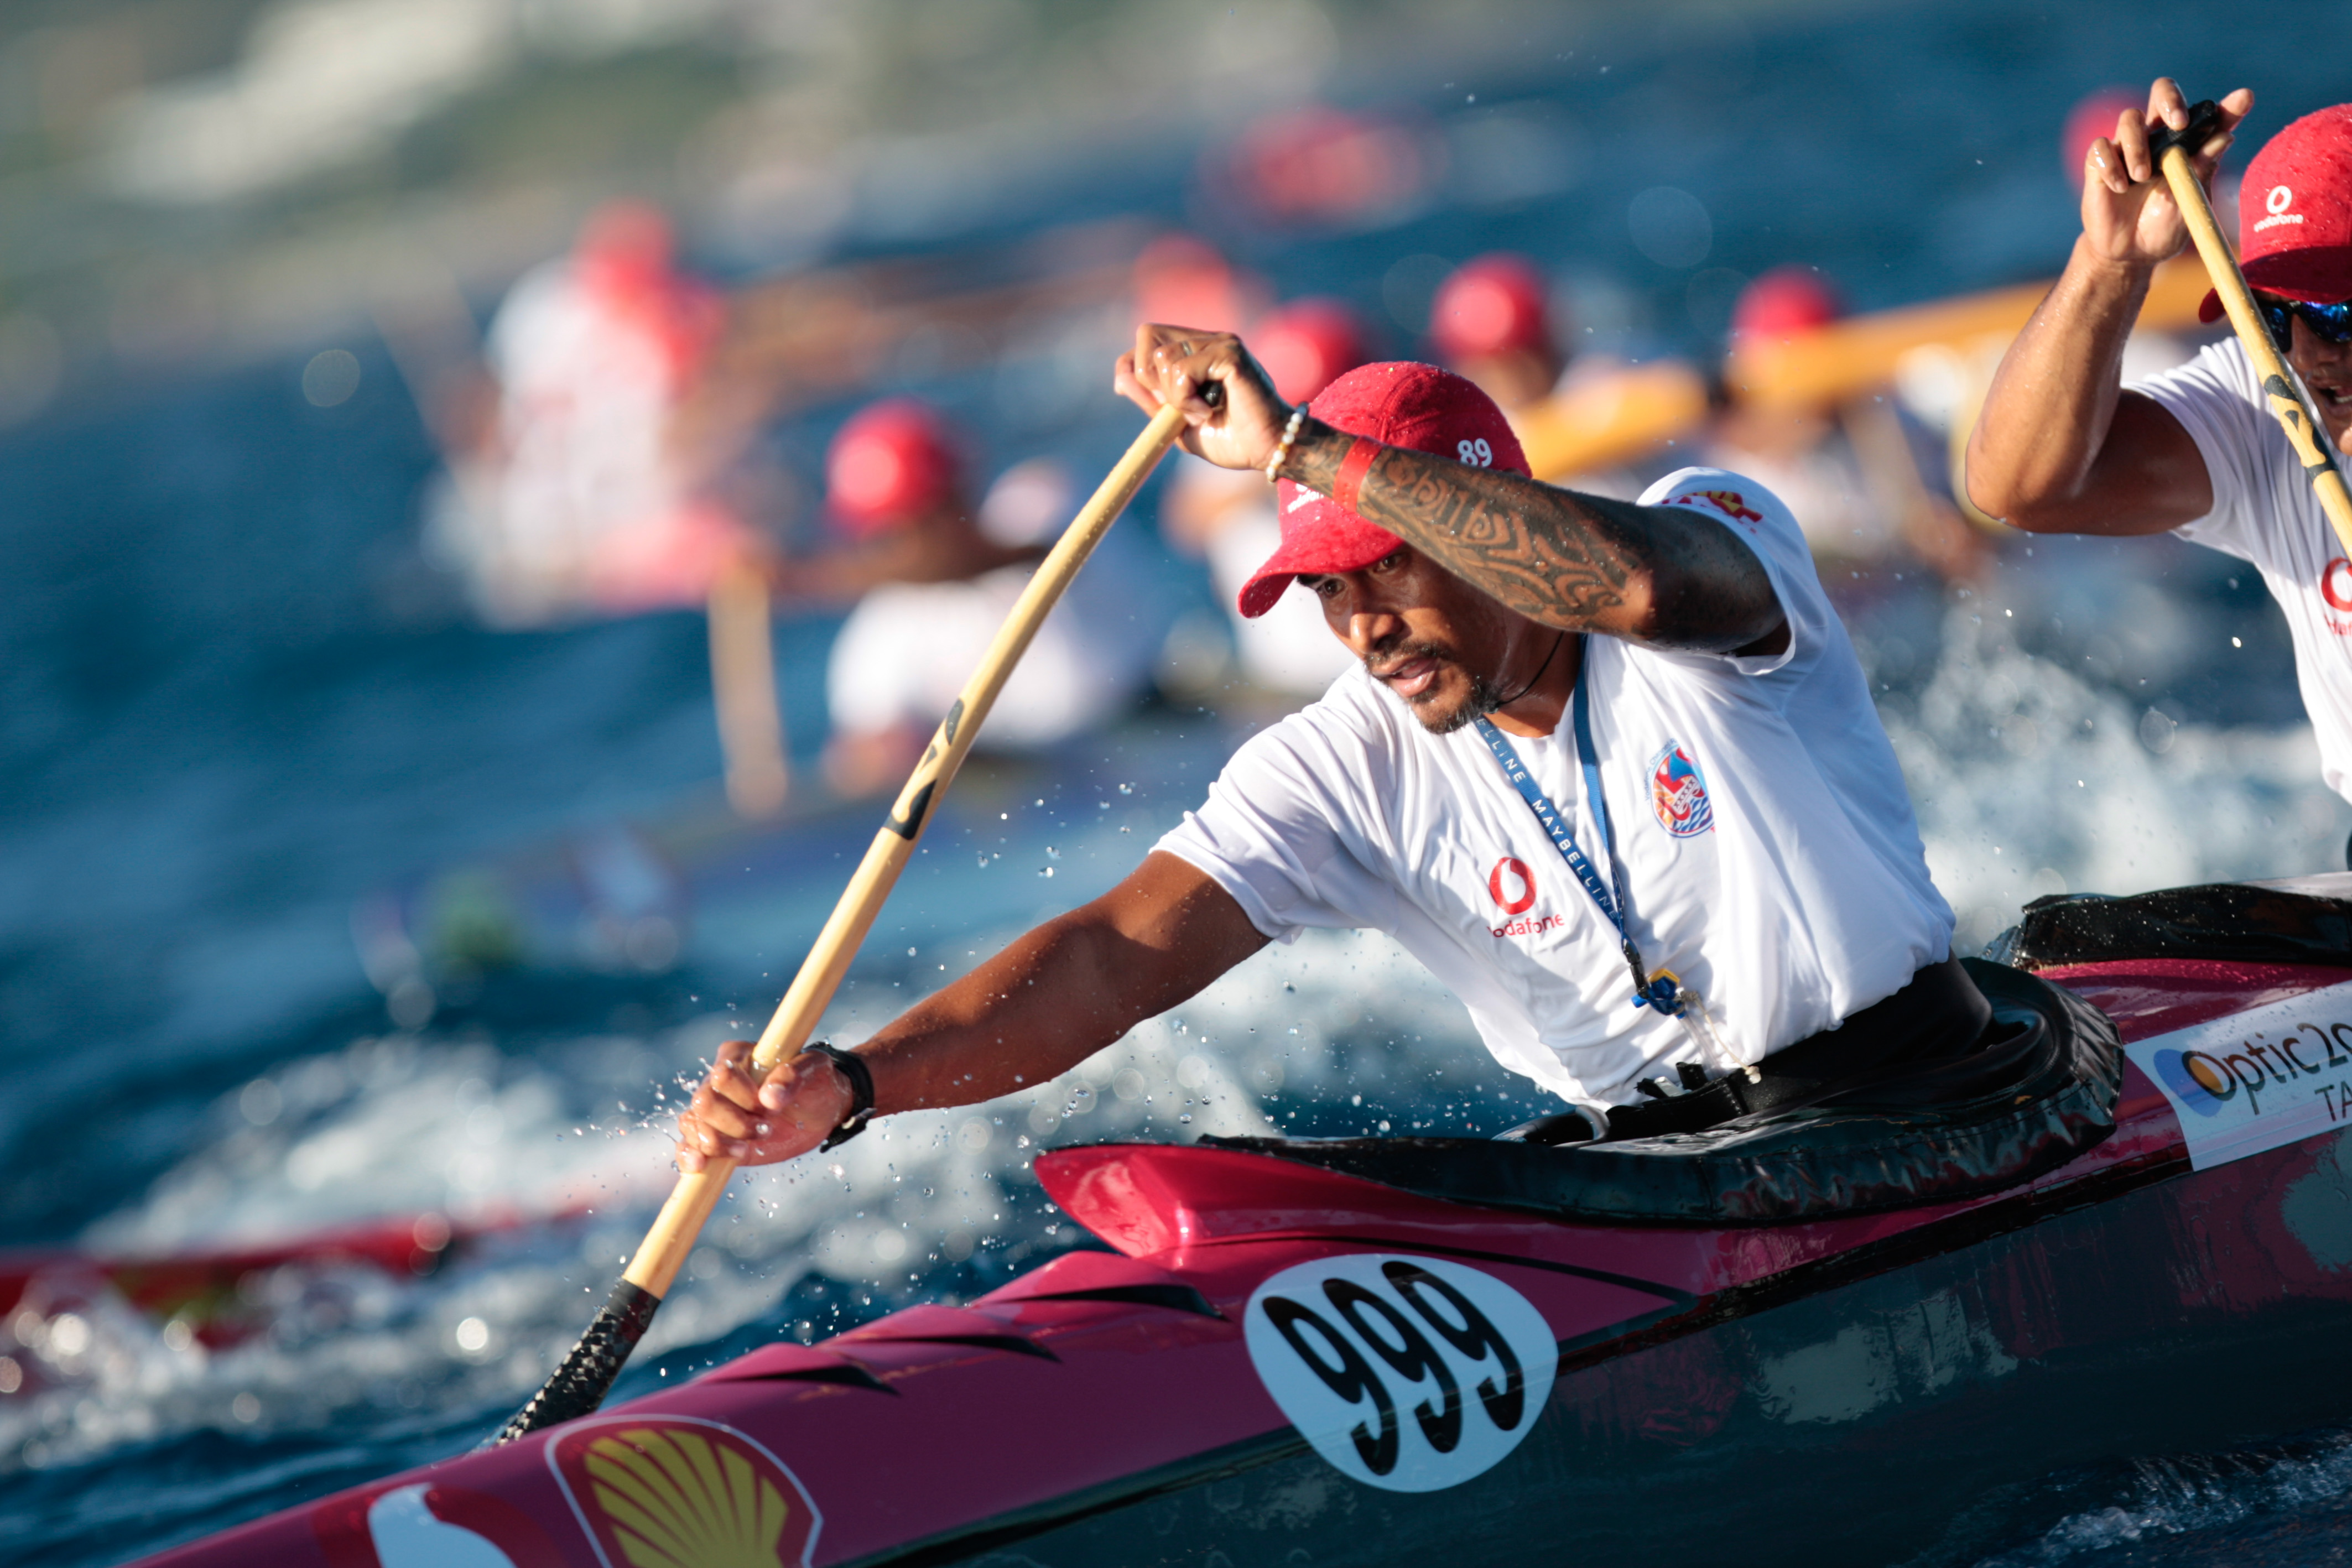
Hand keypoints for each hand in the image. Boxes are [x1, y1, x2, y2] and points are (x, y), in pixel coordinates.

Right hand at [674, 1039, 854, 1171]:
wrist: (822, 1109)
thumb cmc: (816, 1082)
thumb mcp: (814, 1069)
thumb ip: (793, 1075)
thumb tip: (770, 1096)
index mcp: (737, 1056)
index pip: (722, 1076)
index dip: (744, 1097)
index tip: (770, 1106)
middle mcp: (718, 1082)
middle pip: (703, 1103)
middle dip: (734, 1123)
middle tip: (764, 1129)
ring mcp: (715, 1111)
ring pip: (692, 1124)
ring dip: (718, 1142)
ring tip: (745, 1148)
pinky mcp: (715, 1137)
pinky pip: (688, 1144)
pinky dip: (689, 1156)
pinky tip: (700, 1165)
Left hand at [1114, 324, 1291, 471]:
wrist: (1266, 450)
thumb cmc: (1230, 439)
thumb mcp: (1177, 423)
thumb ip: (1151, 401)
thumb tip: (1121, 380)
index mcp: (1194, 351)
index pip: (1145, 340)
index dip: (1133, 368)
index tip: (1151, 402)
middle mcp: (1206, 339)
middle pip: (1147, 336)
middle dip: (1150, 380)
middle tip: (1178, 408)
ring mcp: (1220, 342)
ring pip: (1163, 358)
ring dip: (1174, 397)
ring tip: (1201, 414)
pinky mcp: (1229, 353)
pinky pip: (1182, 371)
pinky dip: (1186, 400)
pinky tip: (1208, 413)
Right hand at [2080, 78, 2252, 271]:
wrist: (2129, 254)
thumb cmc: (2165, 226)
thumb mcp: (2190, 200)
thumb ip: (2204, 168)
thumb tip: (2225, 135)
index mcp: (2188, 145)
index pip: (2209, 116)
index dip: (2228, 105)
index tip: (2244, 99)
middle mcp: (2159, 138)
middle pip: (2162, 92)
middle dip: (2170, 100)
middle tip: (2178, 124)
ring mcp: (2127, 148)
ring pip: (2129, 118)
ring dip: (2138, 145)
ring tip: (2142, 177)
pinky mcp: (2099, 163)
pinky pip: (2101, 147)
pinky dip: (2111, 165)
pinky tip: (2119, 188)